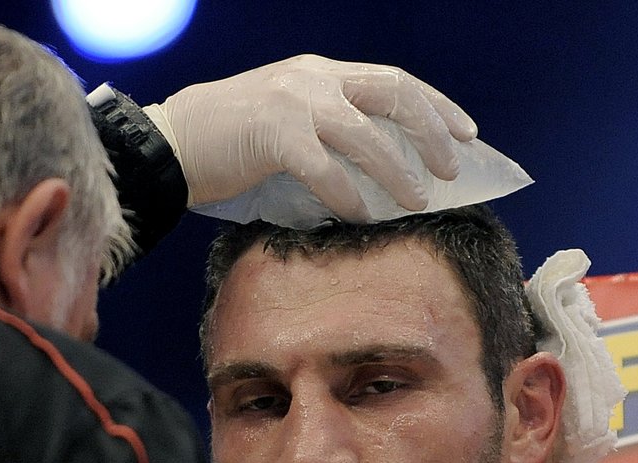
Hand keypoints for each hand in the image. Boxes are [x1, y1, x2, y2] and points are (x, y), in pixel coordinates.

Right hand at [143, 54, 476, 221]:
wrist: (170, 144)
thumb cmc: (230, 143)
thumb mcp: (287, 122)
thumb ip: (328, 134)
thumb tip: (380, 174)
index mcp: (319, 72)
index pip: (392, 80)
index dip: (436, 106)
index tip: (466, 134)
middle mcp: (312, 78)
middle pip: (393, 95)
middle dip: (430, 132)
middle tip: (450, 170)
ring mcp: (293, 102)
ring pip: (366, 134)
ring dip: (398, 170)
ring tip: (417, 201)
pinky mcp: (273, 134)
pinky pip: (326, 168)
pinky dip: (348, 194)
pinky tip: (362, 215)